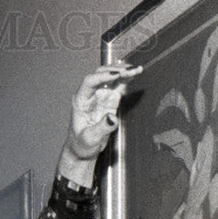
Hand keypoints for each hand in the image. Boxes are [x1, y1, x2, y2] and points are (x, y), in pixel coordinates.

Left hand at [58, 63, 140, 184]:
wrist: (84, 149)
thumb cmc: (82, 144)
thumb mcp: (90, 139)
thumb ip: (101, 128)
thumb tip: (112, 118)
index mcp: (81, 100)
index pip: (90, 81)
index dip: (103, 76)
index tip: (116, 76)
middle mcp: (90, 94)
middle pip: (100, 74)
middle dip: (115, 70)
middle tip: (129, 71)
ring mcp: (100, 95)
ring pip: (110, 76)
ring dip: (122, 71)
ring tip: (136, 69)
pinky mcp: (110, 99)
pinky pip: (118, 85)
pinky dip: (127, 78)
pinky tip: (136, 72)